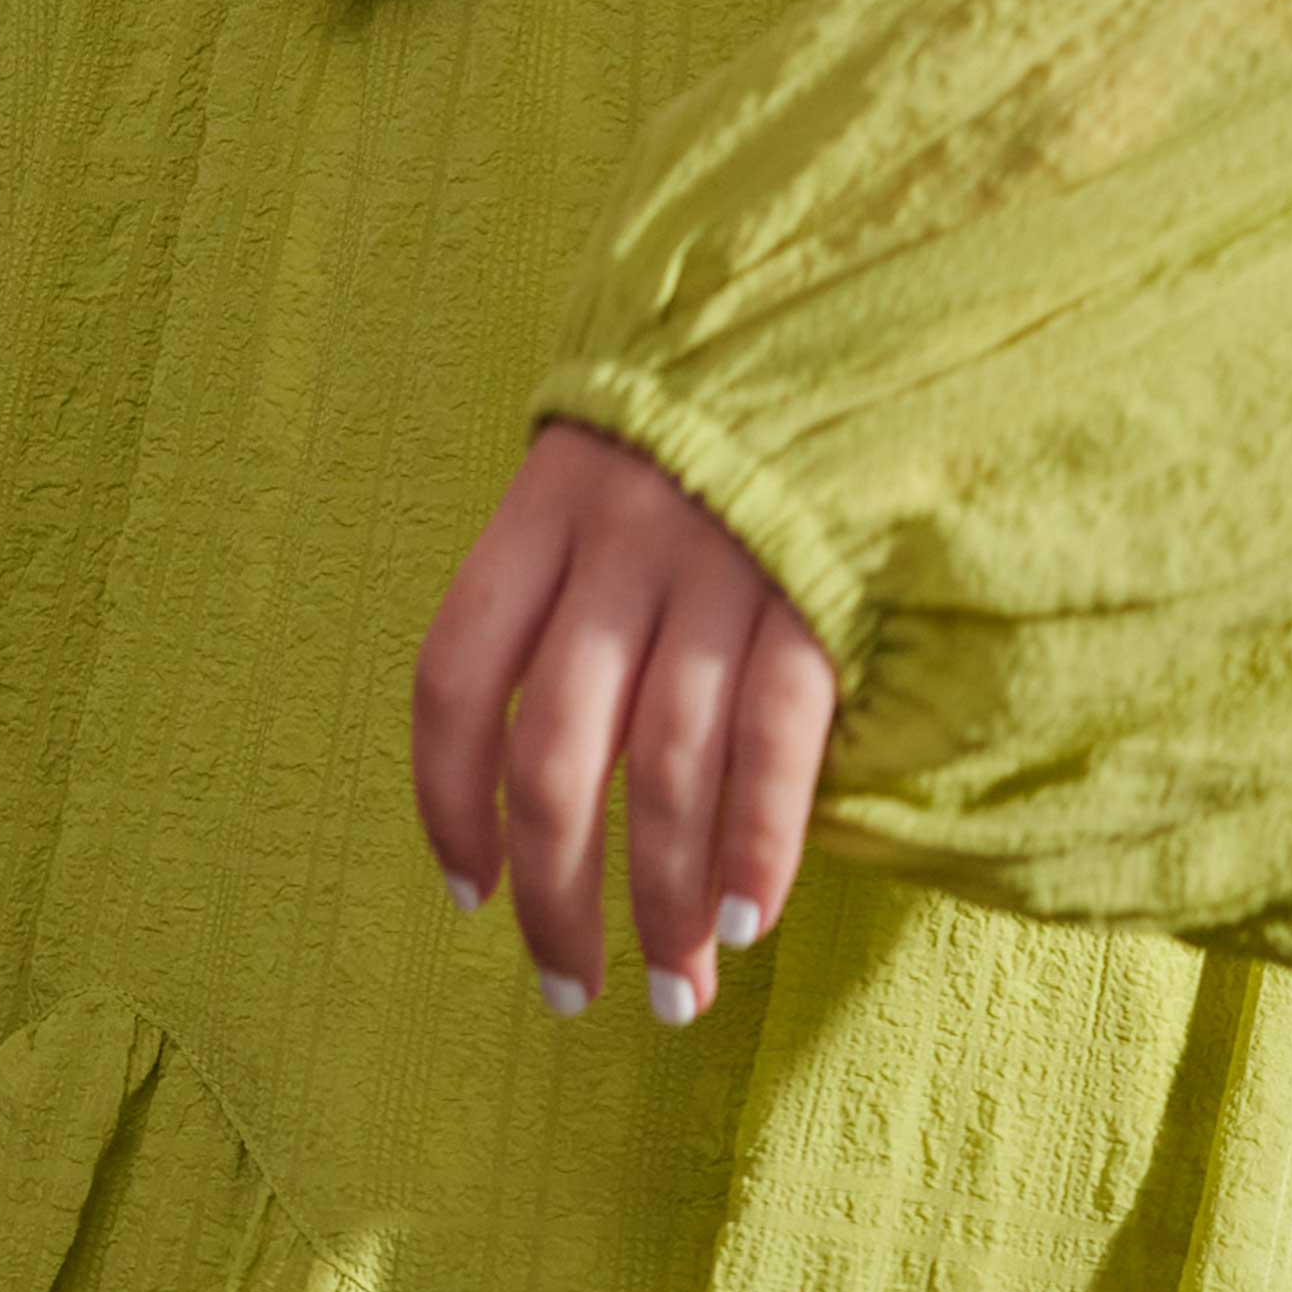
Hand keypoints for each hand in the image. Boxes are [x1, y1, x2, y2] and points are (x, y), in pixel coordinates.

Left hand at [411, 417, 839, 1023]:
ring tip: (678, 990)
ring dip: (667, 900)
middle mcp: (616, 547)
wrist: (843, 300)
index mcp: (539, 514)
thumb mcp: (599, 468)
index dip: (448, 804)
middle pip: (557, 756)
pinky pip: (777, 736)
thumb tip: (540, 767)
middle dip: (560, 897)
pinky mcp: (819, 589)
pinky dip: (758, 840)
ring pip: (667, 767)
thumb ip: (560, 584)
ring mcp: (720, 569)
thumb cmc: (711, 421)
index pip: (454, 682)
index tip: (470, 896)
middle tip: (575, 991)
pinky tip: (750, 918)